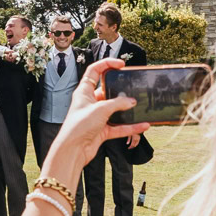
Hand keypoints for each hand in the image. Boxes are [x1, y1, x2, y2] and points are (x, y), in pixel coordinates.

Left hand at [39, 59, 149, 176]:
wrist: (73, 150)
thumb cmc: (78, 126)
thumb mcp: (100, 109)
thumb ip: (118, 103)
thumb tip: (132, 101)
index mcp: (84, 91)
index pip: (94, 71)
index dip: (106, 64)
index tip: (121, 64)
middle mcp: (90, 102)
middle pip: (108, 91)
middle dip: (121, 89)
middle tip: (134, 86)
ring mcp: (97, 117)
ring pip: (116, 110)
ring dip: (128, 110)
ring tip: (141, 107)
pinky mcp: (102, 130)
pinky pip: (120, 126)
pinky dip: (131, 127)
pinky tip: (142, 125)